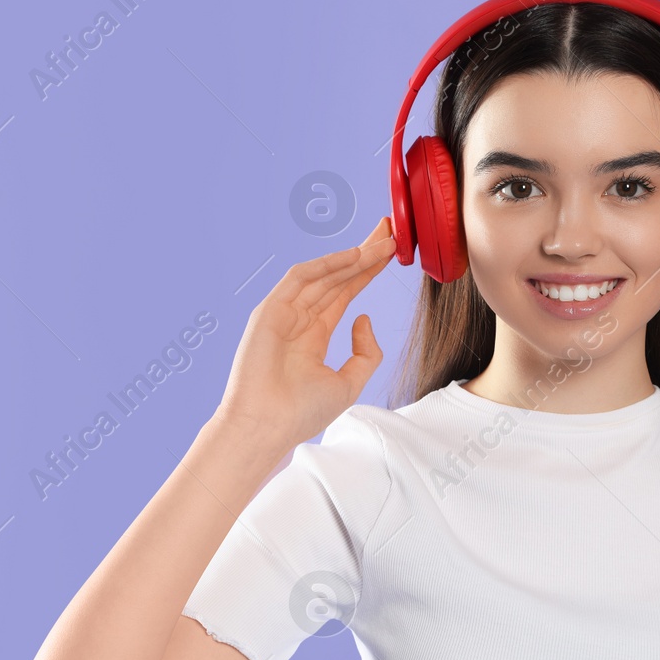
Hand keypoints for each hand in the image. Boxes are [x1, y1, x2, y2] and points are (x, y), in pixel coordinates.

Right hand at [212, 216, 398, 448]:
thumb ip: (365, 353)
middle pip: (337, 277)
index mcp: (315, 336)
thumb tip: (365, 318)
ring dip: (353, 255)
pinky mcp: (270, 310)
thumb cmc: (301, 413)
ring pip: (324, 274)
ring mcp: (284, 313)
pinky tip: (353, 255)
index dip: (369, 271)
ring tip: (383, 240)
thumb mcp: (349, 383)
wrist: (267, 427)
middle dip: (365, 254)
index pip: (346, 293)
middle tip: (392, 232)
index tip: (393, 253)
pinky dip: (326, 264)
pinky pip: (300, 278)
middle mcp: (299, 319)